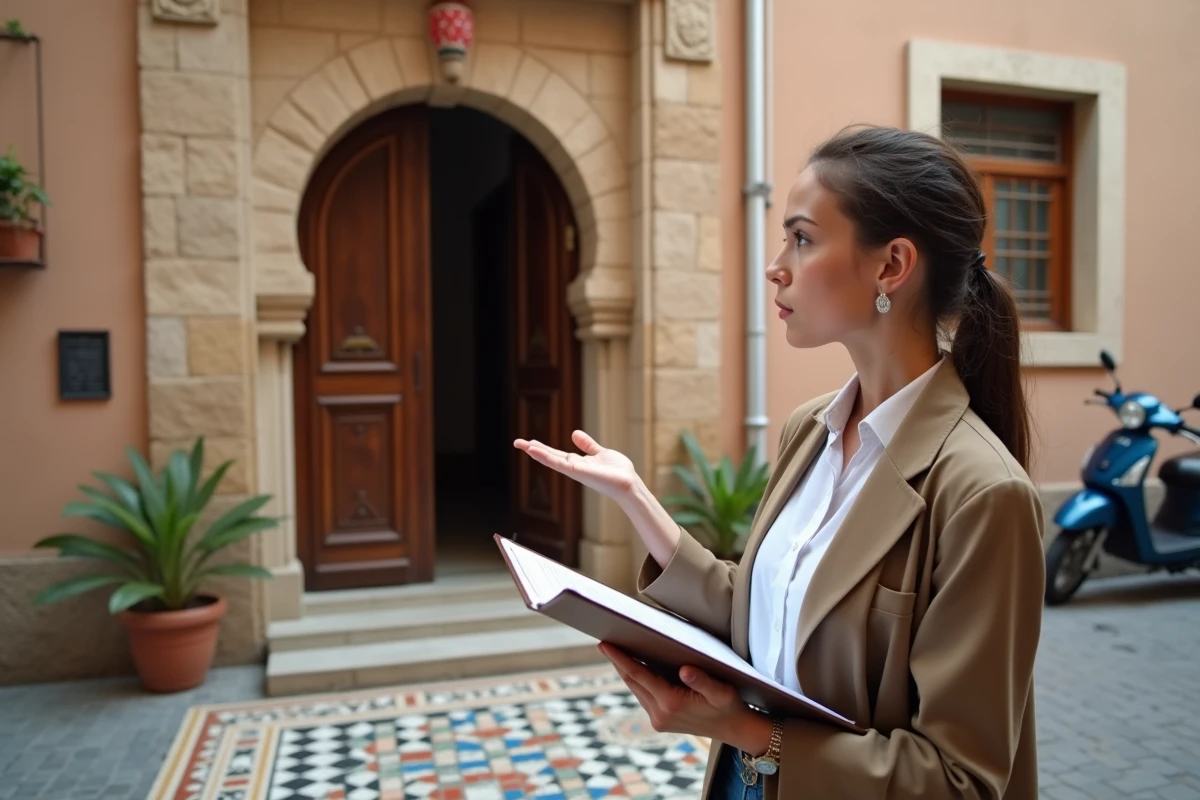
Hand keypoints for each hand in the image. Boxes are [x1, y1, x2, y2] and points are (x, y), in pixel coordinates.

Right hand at [514, 430, 639, 500]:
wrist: (627, 483)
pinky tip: (535, 450)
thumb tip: (574, 433)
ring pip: (550, 459)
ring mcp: (574, 470)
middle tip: (517, 442)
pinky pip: (558, 463)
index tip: (530, 442)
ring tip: (521, 444)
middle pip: (549, 456)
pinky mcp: (576, 472)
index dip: (543, 447)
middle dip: (533, 449)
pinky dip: (546, 457)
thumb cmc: (618, 471)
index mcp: (578, 462)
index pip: (556, 454)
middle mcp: (573, 467)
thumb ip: (587, 445)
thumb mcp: (600, 452)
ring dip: (535, 452)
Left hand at [598, 643, 772, 753]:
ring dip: (626, 671)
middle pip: (632, 682)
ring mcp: (658, 720)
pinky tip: (635, 667)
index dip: (619, 659)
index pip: (638, 675)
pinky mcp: (660, 721)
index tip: (604, 645)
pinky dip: (637, 681)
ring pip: (636, 690)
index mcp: (671, 703)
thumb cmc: (728, 706)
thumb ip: (704, 680)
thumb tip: (685, 669)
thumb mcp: (722, 691)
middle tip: (604, 643)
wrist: (733, 729)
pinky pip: (643, 696)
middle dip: (617, 662)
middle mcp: (660, 713)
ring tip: (616, 651)